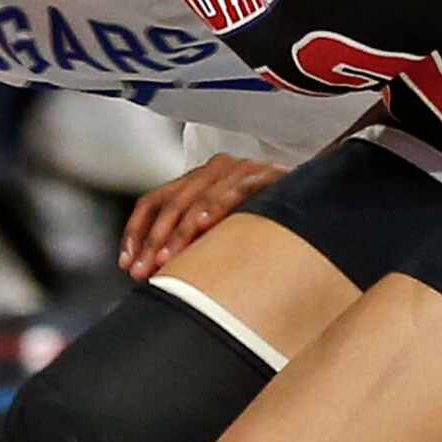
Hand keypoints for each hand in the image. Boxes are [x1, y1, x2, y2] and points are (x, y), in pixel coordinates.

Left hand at [118, 154, 286, 279]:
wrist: (315, 197)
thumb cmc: (264, 219)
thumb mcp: (220, 229)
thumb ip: (191, 242)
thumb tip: (155, 272)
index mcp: (195, 180)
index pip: (153, 202)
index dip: (136, 233)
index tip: (126, 263)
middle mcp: (211, 170)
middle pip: (169, 203)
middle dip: (153, 242)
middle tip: (144, 271)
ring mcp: (235, 169)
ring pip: (195, 199)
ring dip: (178, 233)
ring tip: (167, 258)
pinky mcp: (261, 174)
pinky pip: (233, 190)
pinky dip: (215, 208)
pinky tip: (203, 226)